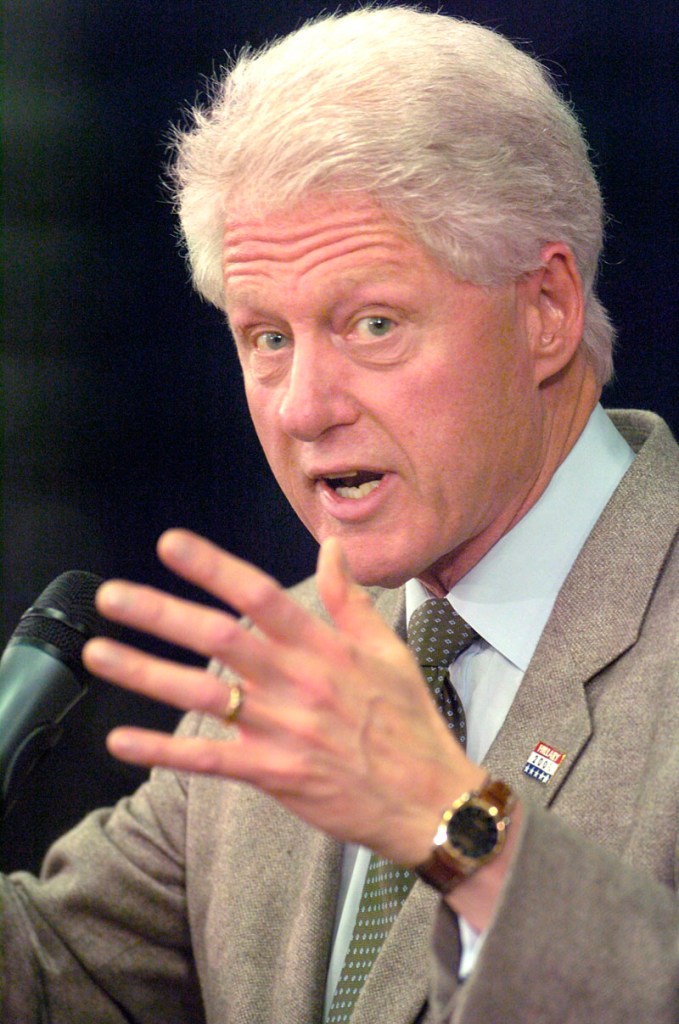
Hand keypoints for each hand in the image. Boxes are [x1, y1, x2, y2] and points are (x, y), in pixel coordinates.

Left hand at [83, 529, 483, 864]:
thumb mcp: (389, 650)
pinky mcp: (273, 772)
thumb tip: (332, 547)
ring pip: (201, 694)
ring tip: (99, 652)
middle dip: (159, 613)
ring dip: (145, 672)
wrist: (428, 798)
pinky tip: (121, 740)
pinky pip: (208, 760)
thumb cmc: (408, 720)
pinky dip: (163, 751)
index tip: (170, 545)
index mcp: (323, 646)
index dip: (212, 567)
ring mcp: (281, 728)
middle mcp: (296, 681)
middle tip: (111, 595)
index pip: (259, 594)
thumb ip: (351, 599)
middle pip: (216, 637)